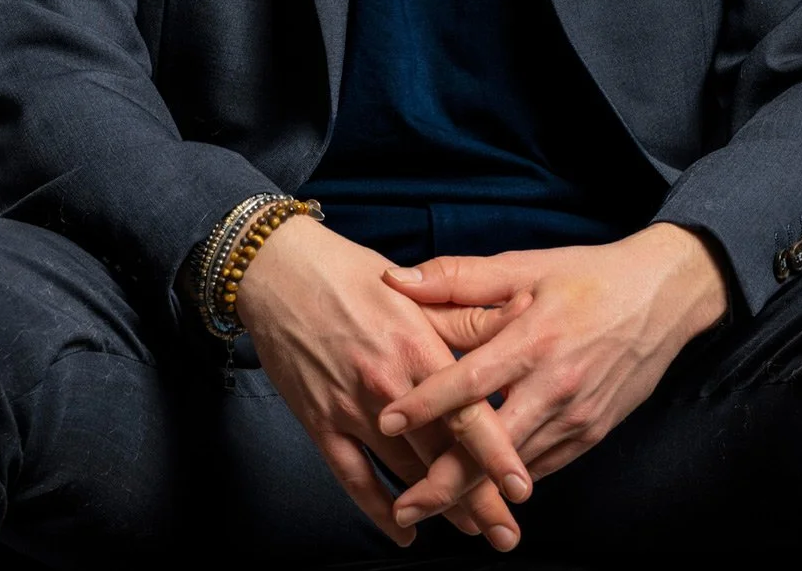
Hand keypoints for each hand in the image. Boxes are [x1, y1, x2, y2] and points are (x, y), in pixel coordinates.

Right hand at [235, 214, 535, 550]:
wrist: (277, 268)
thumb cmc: (349, 271)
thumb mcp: (413, 289)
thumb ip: (464, 314)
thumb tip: (523, 314)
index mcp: (416, 344)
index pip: (465, 410)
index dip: (495, 453)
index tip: (522, 487)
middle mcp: (386, 382)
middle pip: (439, 453)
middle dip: (477, 498)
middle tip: (507, 533)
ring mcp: (350, 406)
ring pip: (403, 472)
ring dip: (438, 507)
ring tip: (472, 530)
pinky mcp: (319, 421)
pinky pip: (353, 479)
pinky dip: (379, 511)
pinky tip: (404, 532)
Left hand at [376, 222, 729, 528]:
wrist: (663, 297)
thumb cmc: (588, 276)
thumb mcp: (526, 264)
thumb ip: (459, 277)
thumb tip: (396, 278)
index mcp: (535, 337)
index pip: (472, 379)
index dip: (427, 403)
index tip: (387, 420)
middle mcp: (556, 384)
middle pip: (493, 445)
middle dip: (446, 482)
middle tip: (404, 507)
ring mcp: (577, 415)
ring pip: (516, 467)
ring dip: (474, 492)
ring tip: (429, 507)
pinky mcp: (592, 433)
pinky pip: (542, 466)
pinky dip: (509, 482)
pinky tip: (480, 495)